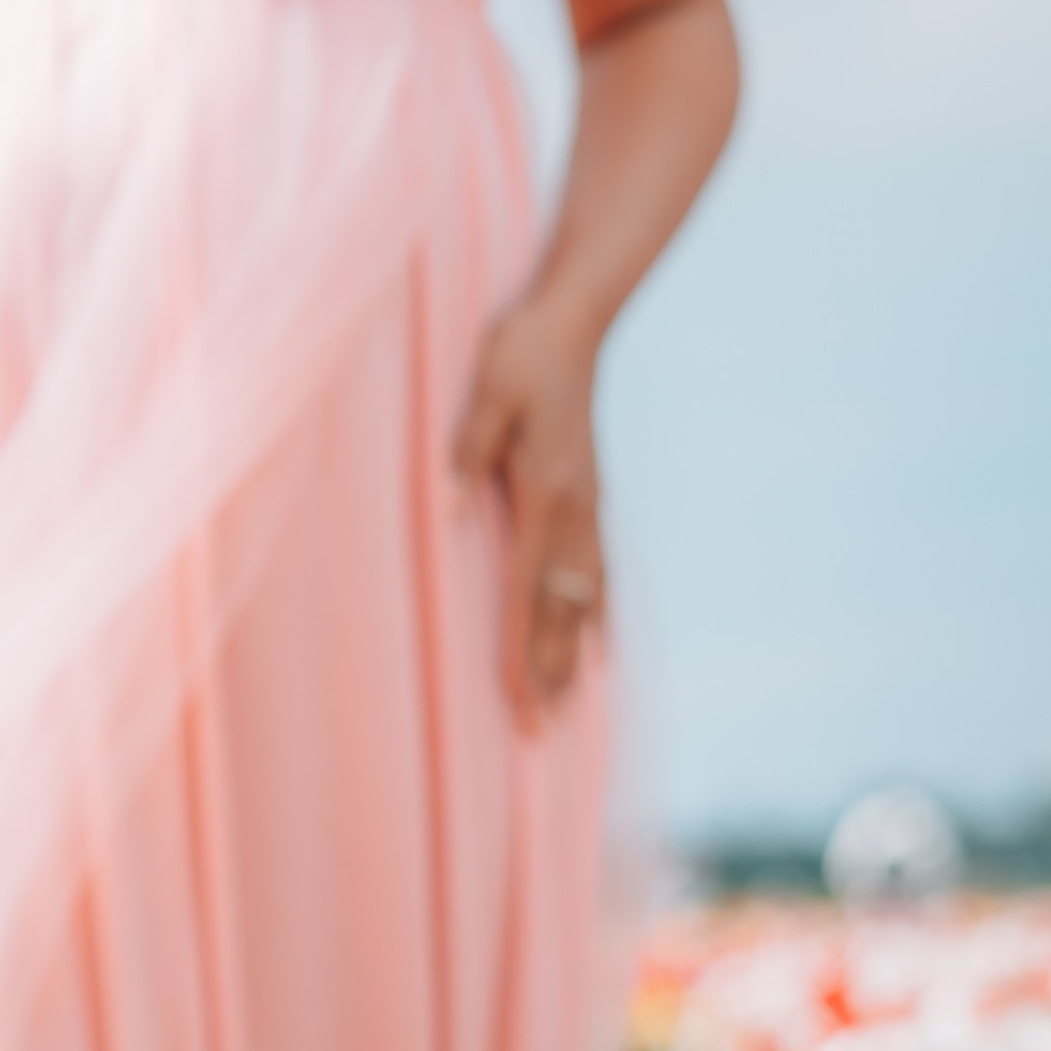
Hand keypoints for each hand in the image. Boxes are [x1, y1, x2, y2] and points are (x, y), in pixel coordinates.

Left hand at [451, 287, 606, 722]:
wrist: (574, 319)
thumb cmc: (521, 352)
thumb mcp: (483, 394)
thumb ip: (464, 456)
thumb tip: (448, 518)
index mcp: (544, 492)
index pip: (528, 589)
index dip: (521, 647)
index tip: (516, 698)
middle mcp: (576, 509)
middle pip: (563, 609)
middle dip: (550, 671)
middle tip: (540, 730)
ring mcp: (591, 505)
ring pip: (587, 598)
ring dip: (575, 654)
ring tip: (571, 705)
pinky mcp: (594, 496)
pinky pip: (602, 571)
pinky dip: (601, 615)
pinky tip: (601, 645)